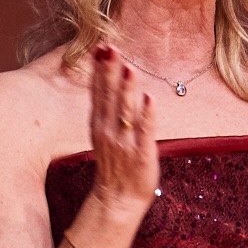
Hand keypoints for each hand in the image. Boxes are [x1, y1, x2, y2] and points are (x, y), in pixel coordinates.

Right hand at [87, 45, 158, 212]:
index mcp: (100, 125)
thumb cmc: (114, 165)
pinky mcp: (142, 154)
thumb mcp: (104, 134)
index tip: (100, 47)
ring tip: (128, 67)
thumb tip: (109, 82)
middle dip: (109, 71)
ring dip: (127, 89)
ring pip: (125, 111)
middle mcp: (109, 131)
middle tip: (110, 47)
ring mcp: (124, 142)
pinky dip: (146, 115)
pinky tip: (149, 98)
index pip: (98, 92)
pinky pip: (144, 132)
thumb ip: (107, 109)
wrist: (117, 200)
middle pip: (109, 96)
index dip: (99, 69)